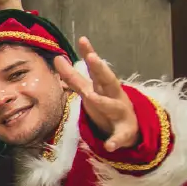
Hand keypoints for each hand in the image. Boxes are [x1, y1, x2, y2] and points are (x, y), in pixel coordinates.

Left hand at [55, 37, 138, 152]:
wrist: (129, 129)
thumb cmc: (106, 104)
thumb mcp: (89, 90)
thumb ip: (73, 77)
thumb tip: (57, 58)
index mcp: (103, 87)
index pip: (94, 69)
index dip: (89, 54)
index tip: (82, 39)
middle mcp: (113, 96)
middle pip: (107, 80)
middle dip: (100, 69)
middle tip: (91, 57)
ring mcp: (120, 113)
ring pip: (112, 105)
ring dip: (103, 101)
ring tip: (91, 97)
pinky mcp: (123, 132)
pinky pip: (119, 137)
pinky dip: (114, 141)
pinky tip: (109, 145)